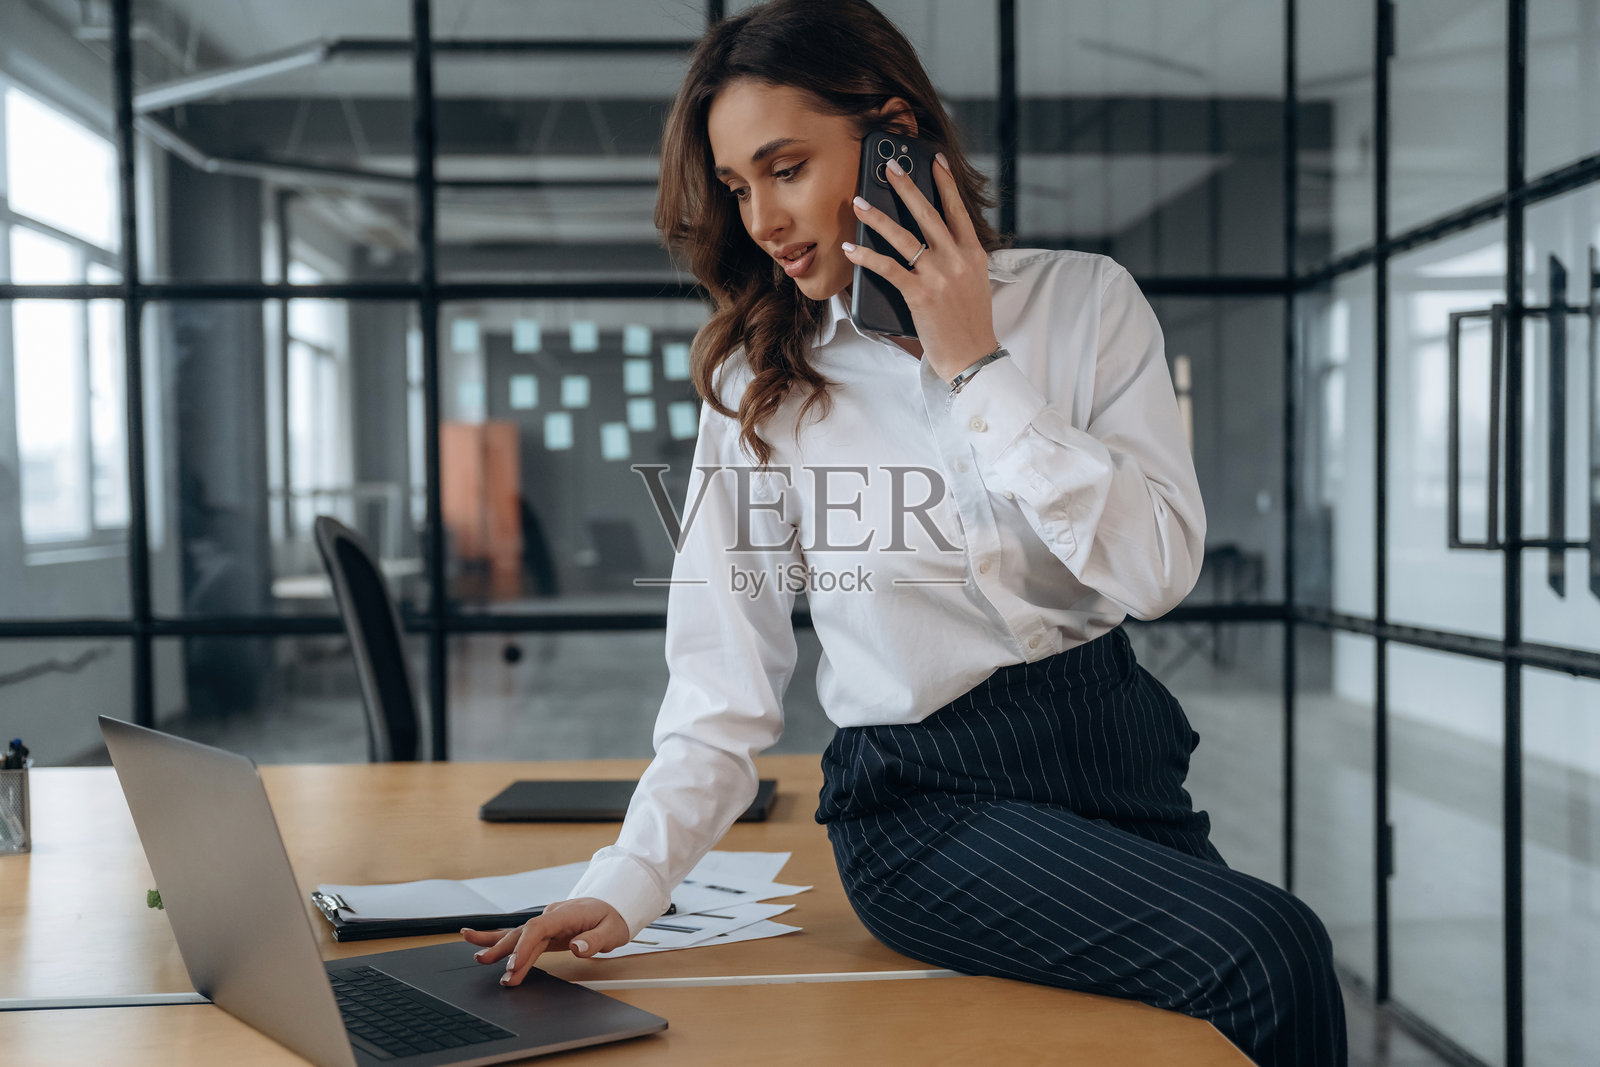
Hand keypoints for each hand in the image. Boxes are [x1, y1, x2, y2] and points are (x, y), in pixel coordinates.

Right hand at [460, 897, 629, 987]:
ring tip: (477, 957)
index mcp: (566, 914)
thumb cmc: (613, 918)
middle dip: (506, 950)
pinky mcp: (544, 931)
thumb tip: (577, 948)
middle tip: (490, 965)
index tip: (514, 966)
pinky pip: (520, 936)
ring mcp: (546, 922)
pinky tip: (478, 942)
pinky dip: (499, 940)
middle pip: (524, 933)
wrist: (614, 905)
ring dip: (497, 947)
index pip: (539, 929)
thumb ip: (595, 940)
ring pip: (518, 935)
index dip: (524, 948)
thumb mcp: (612, 931)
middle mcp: (551, 915)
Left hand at [841, 151, 1000, 383]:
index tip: (934, 161)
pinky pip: (888, 268)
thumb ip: (958, 259)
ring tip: (860, 202)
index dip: (946, 184)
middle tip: (888, 166)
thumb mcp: (974, 283)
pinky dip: (867, 257)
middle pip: (928, 214)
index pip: (958, 210)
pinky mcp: (919, 295)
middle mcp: (957, 260)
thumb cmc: (970, 322)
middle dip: (906, 187)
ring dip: (878, 217)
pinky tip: (851, 248)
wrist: (973, 356)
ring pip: (904, 237)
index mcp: (973, 254)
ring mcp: (938, 276)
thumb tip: (932, 243)